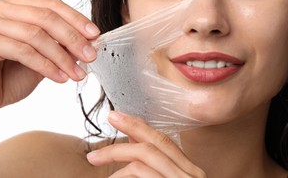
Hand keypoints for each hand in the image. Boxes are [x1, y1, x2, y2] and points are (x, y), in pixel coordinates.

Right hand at [0, 0, 98, 121]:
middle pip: (46, 17)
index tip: (96, 35)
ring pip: (36, 34)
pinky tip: (60, 78)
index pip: (52, 5)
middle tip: (91, 56)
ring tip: (77, 73)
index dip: (77, 19)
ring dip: (62, 56)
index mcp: (14, 4)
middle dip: (73, 38)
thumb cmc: (9, 76)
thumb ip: (63, 44)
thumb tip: (92, 40)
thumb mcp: (44, 56)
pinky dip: (46, 65)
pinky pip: (23, 50)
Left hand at [87, 111, 206, 177]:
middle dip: (132, 126)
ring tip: (95, 159)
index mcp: (189, 172)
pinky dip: (124, 172)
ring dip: (117, 152)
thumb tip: (132, 139)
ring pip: (147, 154)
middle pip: (158, 141)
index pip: (165, 141)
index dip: (141, 126)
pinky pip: (143, 172)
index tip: (120, 117)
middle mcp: (192, 175)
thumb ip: (151, 164)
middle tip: (111, 117)